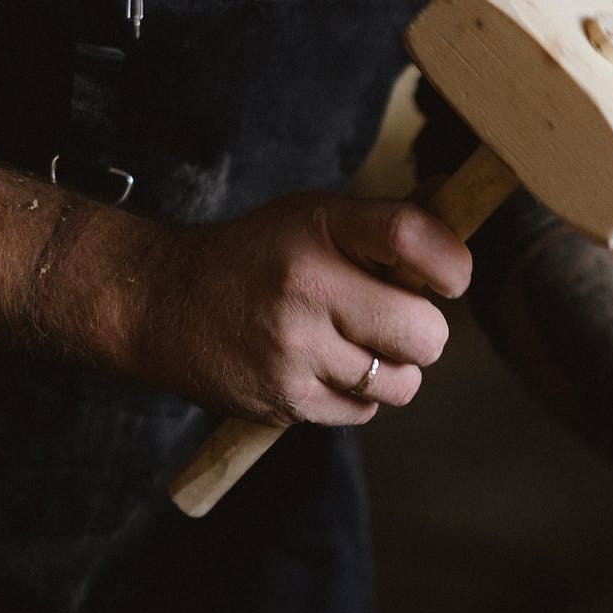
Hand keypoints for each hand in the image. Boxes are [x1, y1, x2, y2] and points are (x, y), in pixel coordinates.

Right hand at [131, 192, 470, 424]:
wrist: (160, 303)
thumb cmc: (255, 256)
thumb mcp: (314, 216)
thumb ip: (386, 220)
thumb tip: (452, 200)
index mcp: (322, 228)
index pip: (412, 237)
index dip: (452, 263)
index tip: (450, 277)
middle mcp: (308, 288)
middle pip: (426, 336)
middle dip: (423, 334)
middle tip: (393, 320)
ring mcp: (296, 350)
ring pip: (402, 384)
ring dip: (389, 370)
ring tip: (352, 344)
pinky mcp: (285, 401)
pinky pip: (362, 411)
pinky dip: (354, 396)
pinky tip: (321, 367)